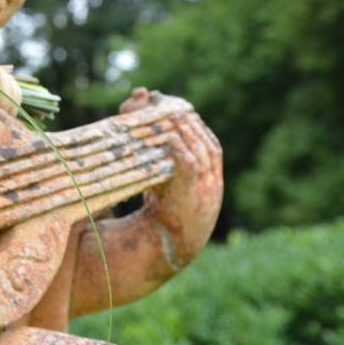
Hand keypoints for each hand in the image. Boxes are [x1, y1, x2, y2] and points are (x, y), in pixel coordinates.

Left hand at [128, 88, 222, 263]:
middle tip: (153, 98)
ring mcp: (208, 186)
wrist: (167, 247)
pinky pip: (192, 167)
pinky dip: (182, 150)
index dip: (178, 112)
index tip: (156, 97)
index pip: (197, 131)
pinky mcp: (196, 196)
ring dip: (180, 125)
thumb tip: (133, 115)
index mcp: (206, 170)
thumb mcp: (157, 176)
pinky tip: (168, 137)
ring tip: (161, 109)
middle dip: (176, 112)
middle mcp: (211, 175)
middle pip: (198, 133)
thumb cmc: (160, 210)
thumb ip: (149, 149)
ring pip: (199, 146)